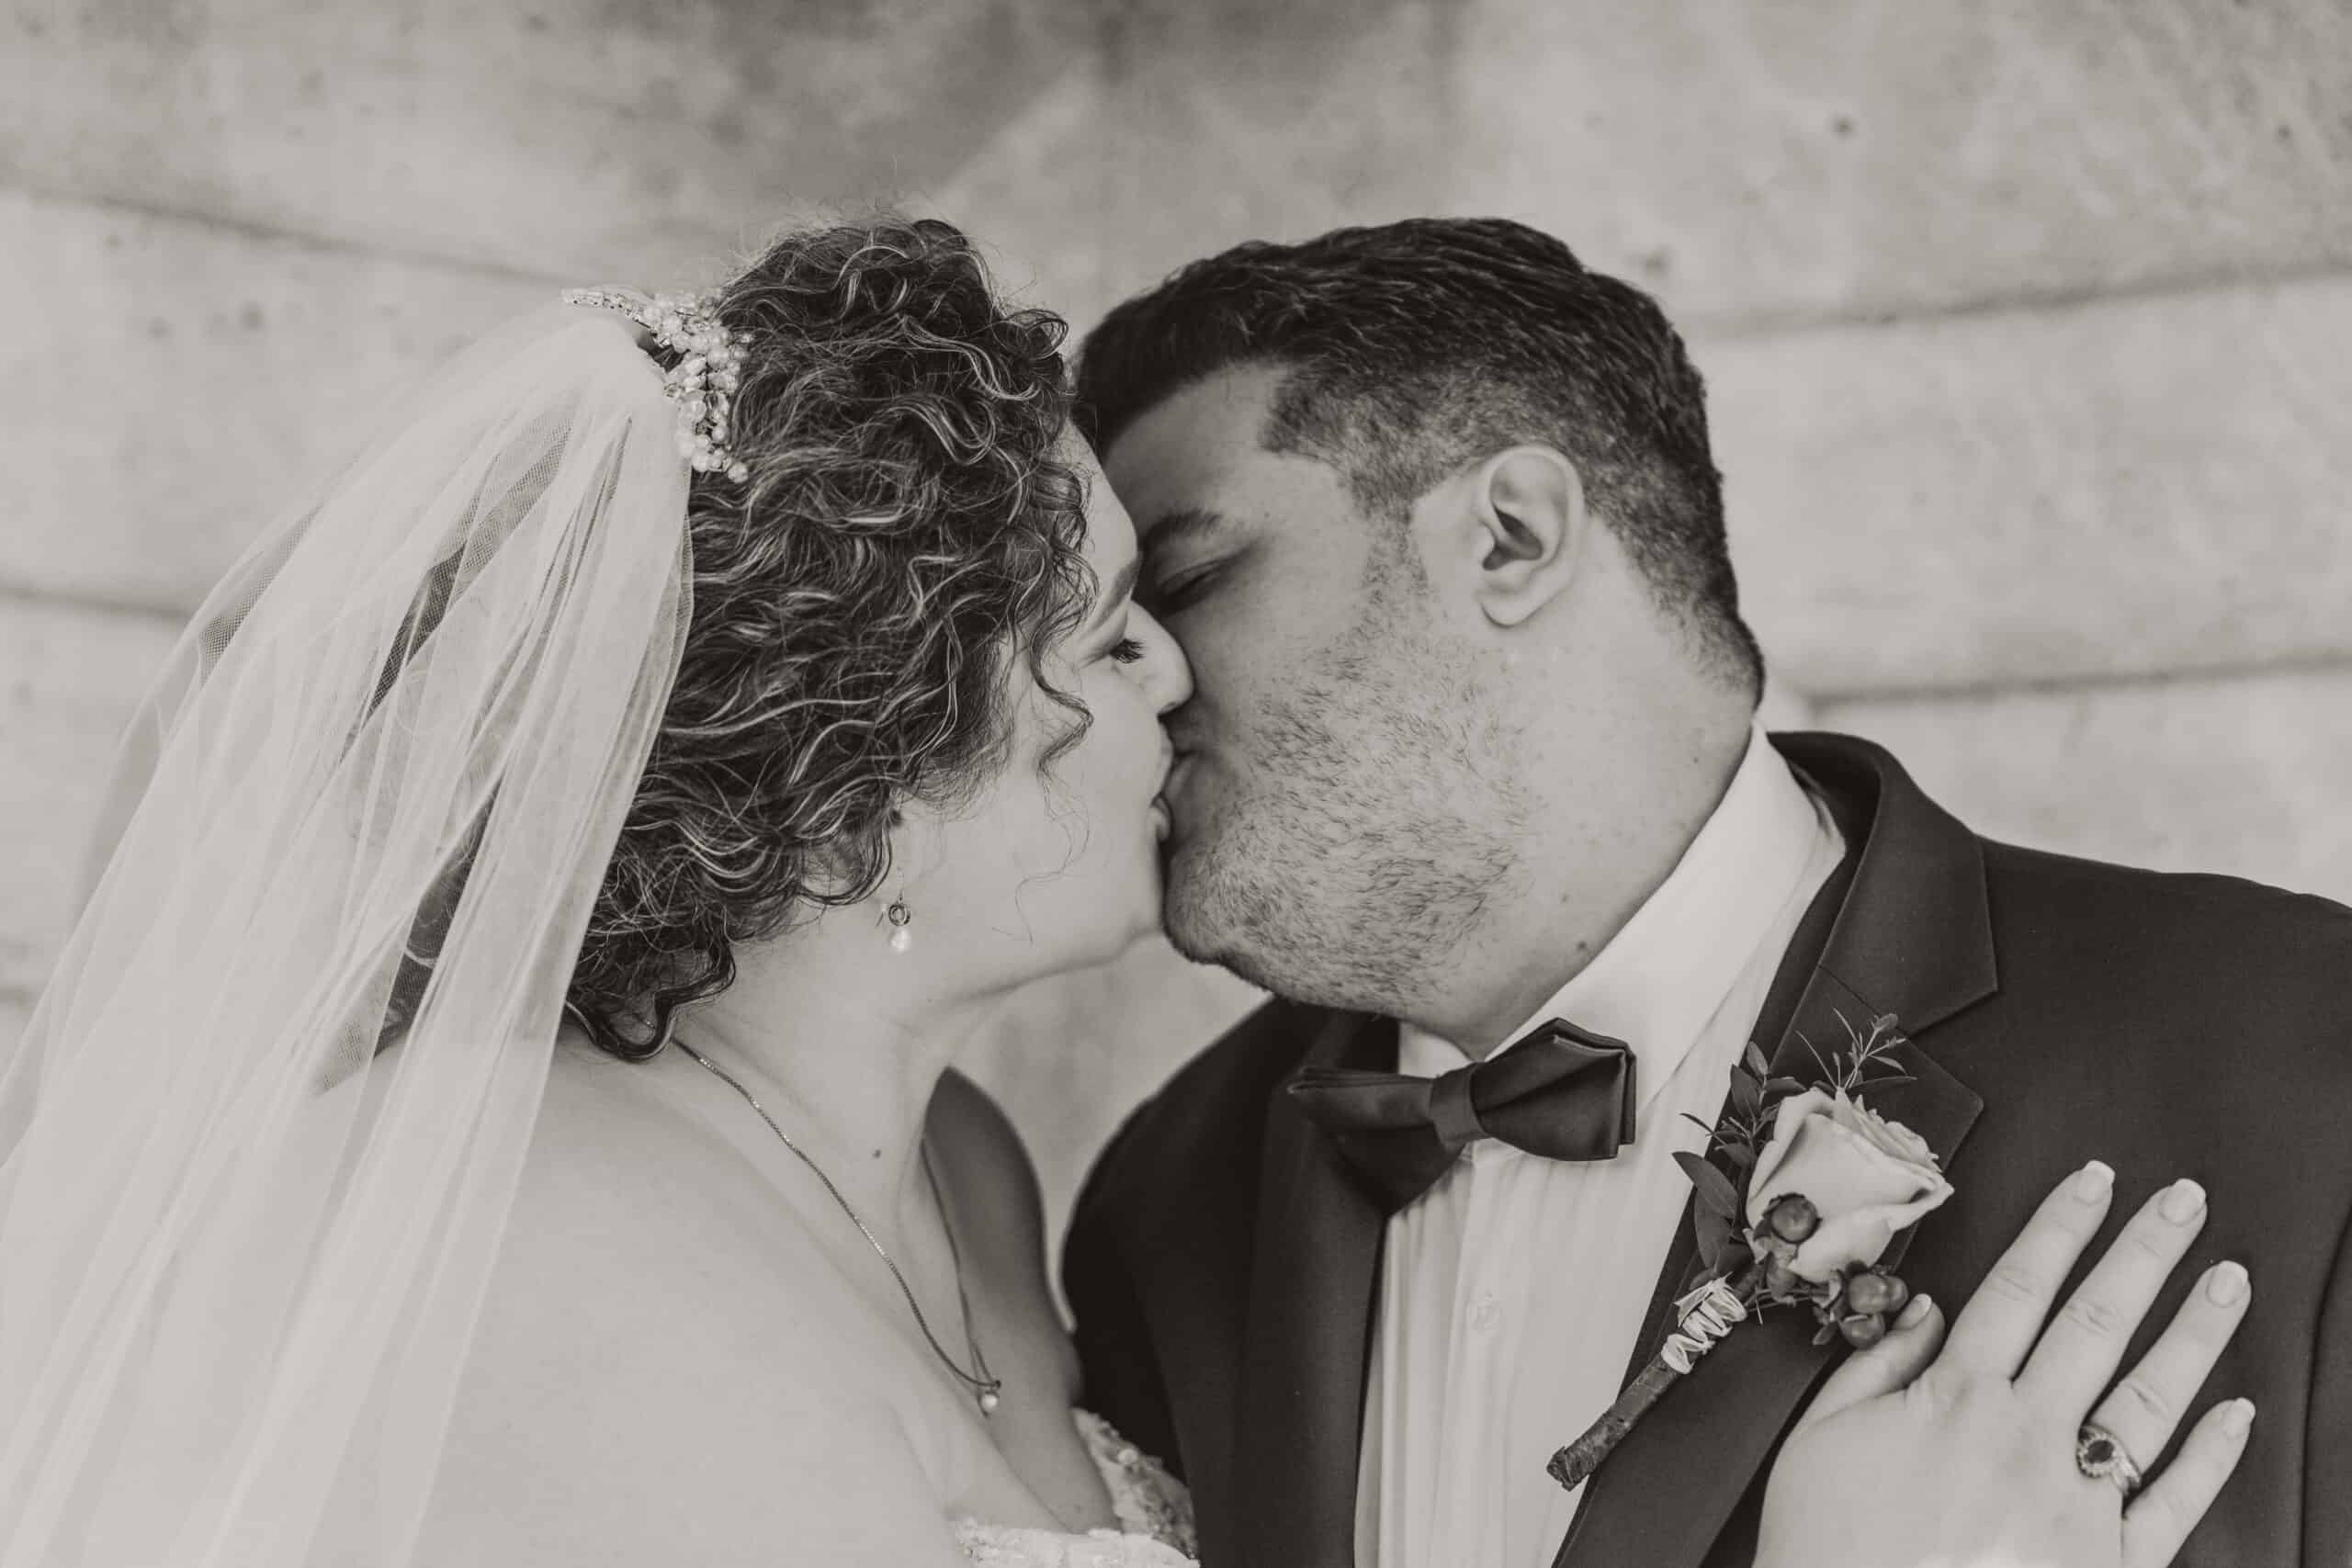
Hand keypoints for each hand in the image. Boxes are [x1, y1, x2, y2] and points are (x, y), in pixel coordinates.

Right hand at [1756, 1162, 2253, 1567]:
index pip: (2020, 1290)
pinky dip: (2209, 1456)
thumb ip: (1876, 1364)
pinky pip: (2171, 1503)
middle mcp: (2024, 1440)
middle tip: (2184, 1203)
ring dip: (2192, 1333)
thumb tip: (1927, 1310)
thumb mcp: (1820, 1437)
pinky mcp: (2106, 1565)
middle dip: (2143, 1254)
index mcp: (1955, 1401)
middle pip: (2095, 1325)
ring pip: (2147, 1401)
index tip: (2092, 1182)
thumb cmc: (1828, 1550)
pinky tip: (2234, 1412)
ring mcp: (2073, 1504)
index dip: (2060, 1229)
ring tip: (2226, 1280)